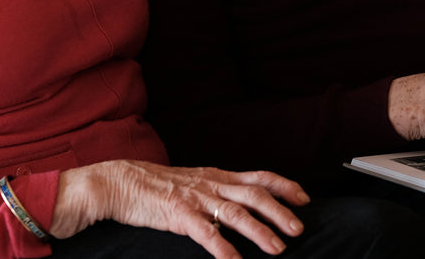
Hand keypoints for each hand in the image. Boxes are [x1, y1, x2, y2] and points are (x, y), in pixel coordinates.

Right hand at [51, 161, 309, 258]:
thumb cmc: (155, 185)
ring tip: (278, 249)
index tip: (306, 198)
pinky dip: (223, 248)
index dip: (285, 186)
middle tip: (300, 229)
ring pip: (236, 213)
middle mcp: (212, 184)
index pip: (259, 176)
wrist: (118, 181)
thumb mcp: (194, 181)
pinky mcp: (178, 215)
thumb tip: (242, 200)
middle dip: (281, 211)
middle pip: (255, 194)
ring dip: (260, 231)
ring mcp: (196, 199)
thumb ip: (217, 189)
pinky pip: (206, 232)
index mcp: (217, 175)